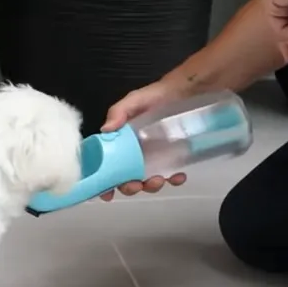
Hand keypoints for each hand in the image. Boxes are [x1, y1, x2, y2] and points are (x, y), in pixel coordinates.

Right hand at [99, 79, 188, 200]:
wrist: (183, 92)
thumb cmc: (155, 96)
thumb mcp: (134, 101)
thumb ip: (119, 111)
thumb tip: (106, 129)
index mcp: (120, 143)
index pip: (107, 165)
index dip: (104, 182)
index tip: (106, 194)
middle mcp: (134, 154)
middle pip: (126, 179)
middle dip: (130, 187)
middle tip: (137, 184)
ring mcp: (153, 158)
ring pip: (148, 181)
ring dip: (152, 186)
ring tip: (160, 179)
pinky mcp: (171, 159)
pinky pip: (170, 175)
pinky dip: (173, 179)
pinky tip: (178, 176)